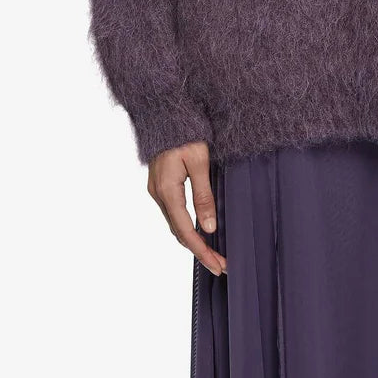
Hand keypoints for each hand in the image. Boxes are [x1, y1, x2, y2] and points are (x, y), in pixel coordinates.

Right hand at [148, 140, 226, 276]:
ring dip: (193, 241)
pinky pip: (173, 214)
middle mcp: (158, 194)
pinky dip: (186, 227)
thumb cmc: (185, 133)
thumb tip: (209, 227)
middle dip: (200, 250)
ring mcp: (157, 190)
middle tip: (220, 265)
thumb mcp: (199, 162)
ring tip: (212, 254)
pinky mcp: (160, 185)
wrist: (166, 112)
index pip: (187, 231)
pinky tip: (198, 231)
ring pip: (175, 225)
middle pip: (179, 232)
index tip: (218, 265)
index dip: (203, 251)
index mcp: (167, 191)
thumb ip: (204, 195)